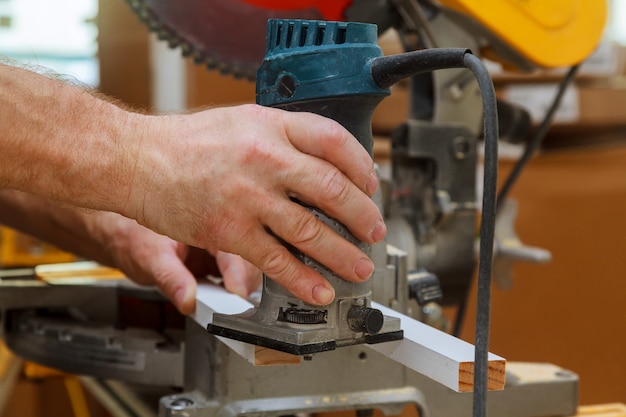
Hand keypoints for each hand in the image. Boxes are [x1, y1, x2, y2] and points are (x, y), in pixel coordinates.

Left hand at [90, 212, 261, 313]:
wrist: (119, 235)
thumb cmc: (130, 235)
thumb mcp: (148, 257)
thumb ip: (170, 279)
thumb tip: (189, 300)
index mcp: (205, 219)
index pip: (234, 247)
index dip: (239, 273)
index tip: (238, 295)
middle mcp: (216, 231)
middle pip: (247, 257)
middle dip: (244, 283)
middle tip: (233, 306)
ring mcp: (216, 248)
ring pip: (245, 268)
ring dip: (239, 288)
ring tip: (224, 305)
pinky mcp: (214, 263)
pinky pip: (232, 276)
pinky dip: (230, 291)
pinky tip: (220, 300)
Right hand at [124, 104, 385, 305]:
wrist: (135, 158)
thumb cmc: (187, 141)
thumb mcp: (241, 120)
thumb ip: (282, 137)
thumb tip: (323, 161)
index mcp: (270, 125)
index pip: (333, 140)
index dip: (361, 165)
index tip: (370, 185)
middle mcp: (265, 158)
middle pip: (332, 188)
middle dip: (362, 215)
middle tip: (374, 231)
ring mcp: (248, 196)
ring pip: (310, 230)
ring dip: (342, 254)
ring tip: (359, 267)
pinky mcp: (230, 230)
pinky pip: (276, 260)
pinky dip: (302, 279)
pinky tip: (319, 290)